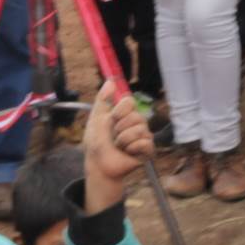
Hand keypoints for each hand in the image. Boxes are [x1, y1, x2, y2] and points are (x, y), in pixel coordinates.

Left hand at [82, 81, 155, 213]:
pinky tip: (127, 152)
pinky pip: (146, 143)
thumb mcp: (96, 118)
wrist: (98, 164)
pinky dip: (132, 148)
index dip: (120, 111)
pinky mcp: (147, 151)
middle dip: (120, 127)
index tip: (112, 118)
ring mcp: (143, 137)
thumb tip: (111, 80)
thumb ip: (102, 99)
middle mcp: (136, 124)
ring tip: (119, 146)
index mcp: (125, 114)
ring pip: (140, 129)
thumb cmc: (96, 143)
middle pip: (136, 116)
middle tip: (114, 136)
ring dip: (124, 139)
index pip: (130, 102)